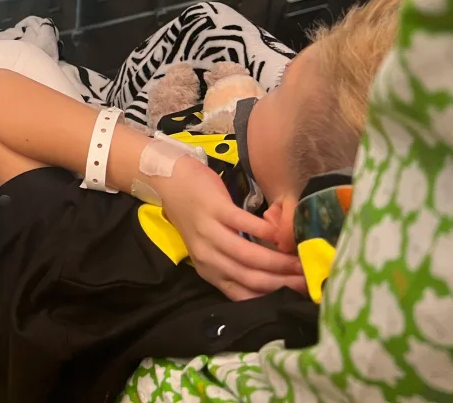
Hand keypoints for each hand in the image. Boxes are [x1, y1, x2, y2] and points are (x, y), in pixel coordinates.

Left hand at [153, 158, 306, 300]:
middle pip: (250, 279)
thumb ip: (235, 263)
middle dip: (283, 282)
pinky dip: (265, 231)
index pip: (244, 295)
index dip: (273, 297)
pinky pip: (244, 224)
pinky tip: (281, 233)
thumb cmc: (196, 216)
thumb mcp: (212, 247)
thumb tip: (274, 277)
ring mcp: (210, 233)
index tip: (299, 296)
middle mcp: (208, 257)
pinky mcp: (215, 210)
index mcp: (209, 270)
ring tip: (300, 260)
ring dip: (278, 261)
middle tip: (308, 279)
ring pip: (248, 256)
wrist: (171, 181)